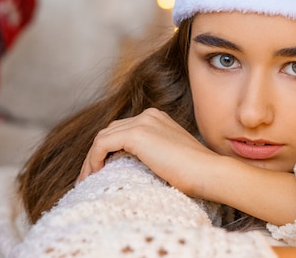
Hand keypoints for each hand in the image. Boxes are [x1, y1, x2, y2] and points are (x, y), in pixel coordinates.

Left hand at [77, 108, 295, 225]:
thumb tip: (135, 166)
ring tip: (87, 180)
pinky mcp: (136, 134)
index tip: (100, 171)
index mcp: (157, 118)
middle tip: (88, 177)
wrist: (208, 171)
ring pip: (102, 137)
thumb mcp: (170, 156)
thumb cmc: (195, 172)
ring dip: (91, 158)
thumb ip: (154, 152)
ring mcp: (142, 122)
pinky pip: (102, 144)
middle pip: (110, 131)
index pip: (122, 129)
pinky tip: (93, 175)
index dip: (108, 150)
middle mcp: (148, 115)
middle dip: (96, 153)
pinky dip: (93, 159)